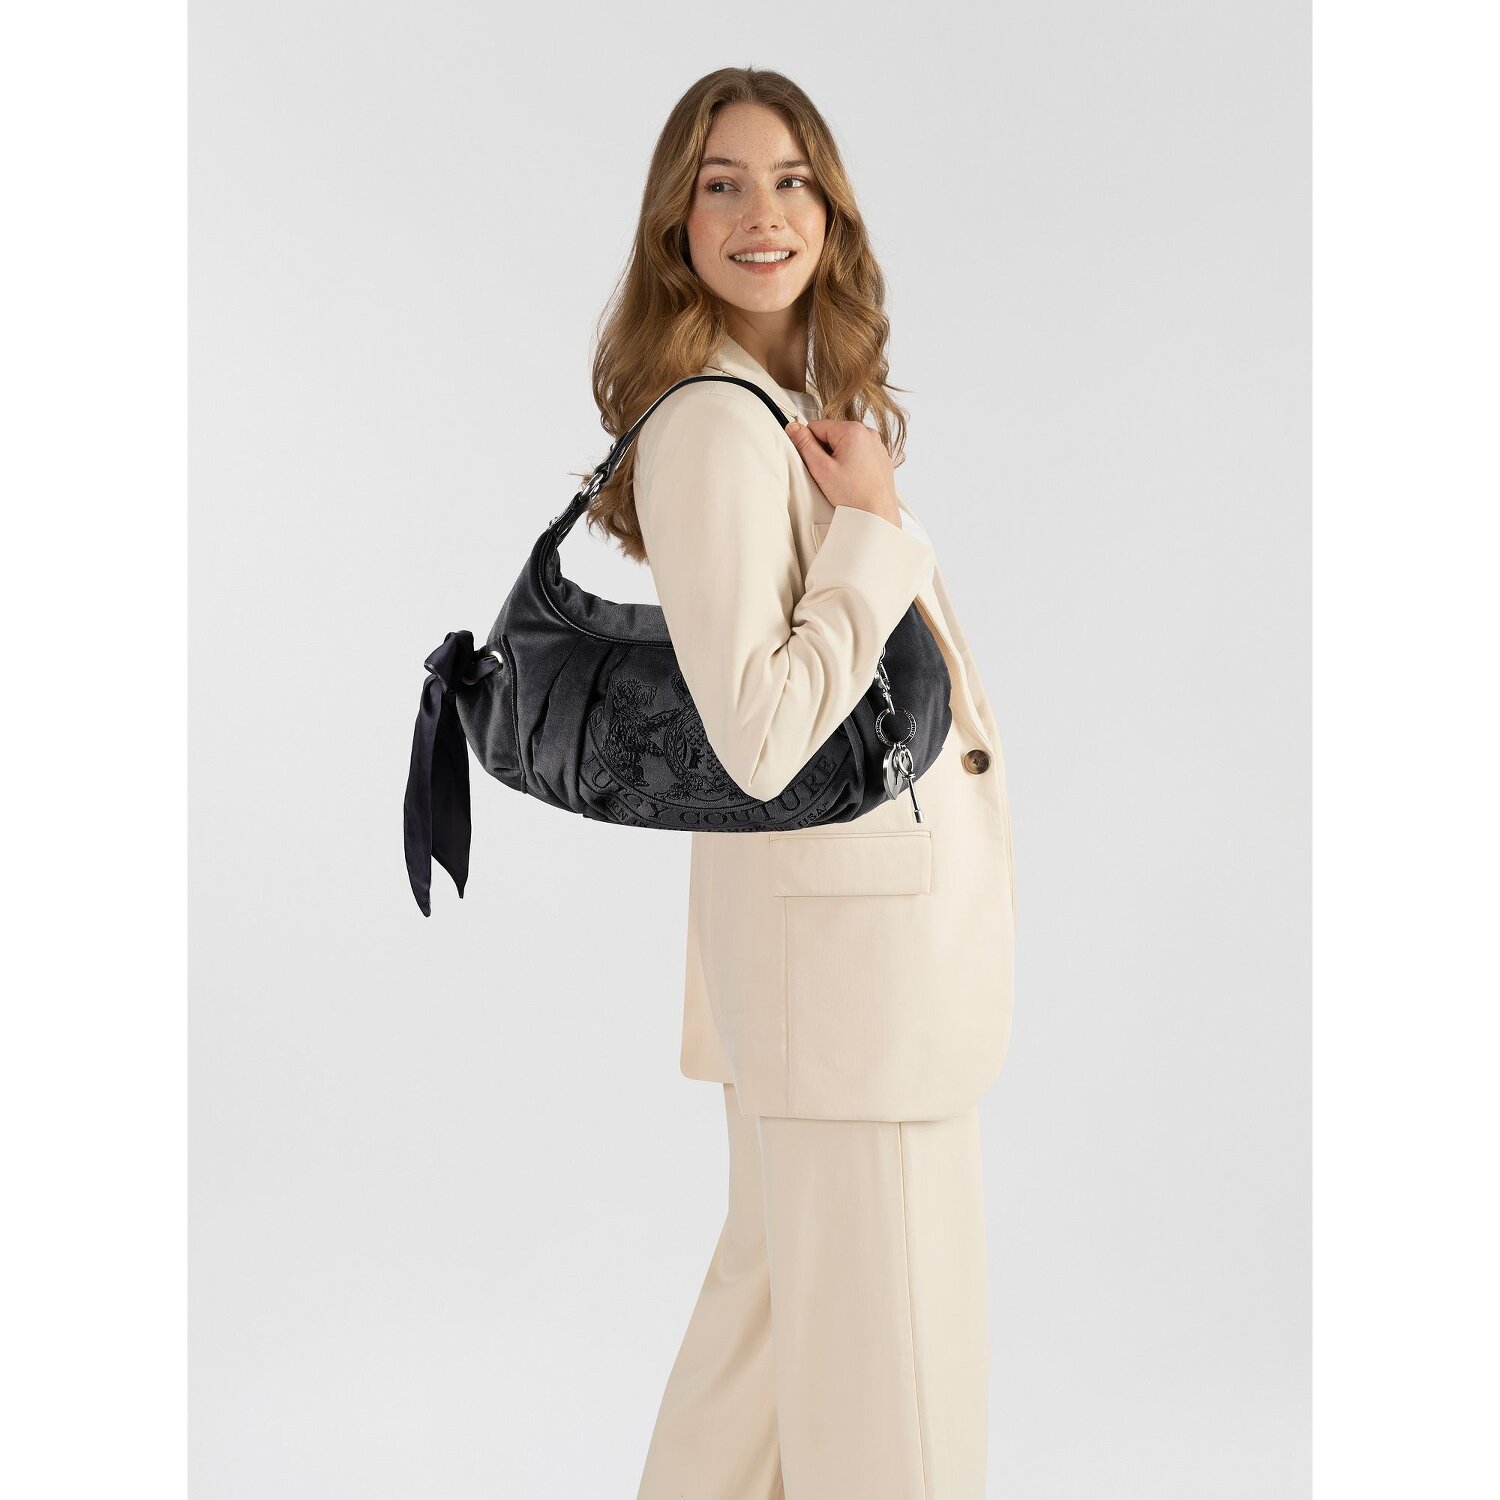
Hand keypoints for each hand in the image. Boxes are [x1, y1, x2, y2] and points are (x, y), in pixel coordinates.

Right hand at [784, 419, 901, 527]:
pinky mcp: (881, 458)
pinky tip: (852, 480)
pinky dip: (852, 464)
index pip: (817, 426)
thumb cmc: (855, 496)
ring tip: (842, 479)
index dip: (809, 444)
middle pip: (832, 435)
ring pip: (845, 445)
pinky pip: (859, 454)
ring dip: (838, 458)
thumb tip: (793, 428)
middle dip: (825, 452)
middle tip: (828, 474)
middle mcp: (868, 434)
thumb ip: (804, 445)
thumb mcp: (821, 469)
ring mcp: (877, 446)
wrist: (877, 516)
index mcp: (853, 430)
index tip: (813, 462)